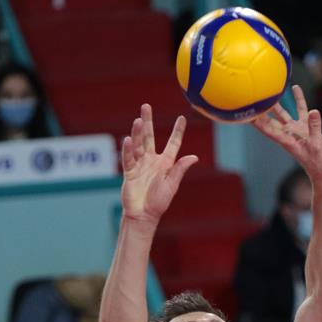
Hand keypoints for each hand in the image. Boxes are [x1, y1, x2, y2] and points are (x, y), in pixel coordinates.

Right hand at [119, 104, 197, 226]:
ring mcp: (140, 164)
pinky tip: (128, 139)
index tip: (181, 118)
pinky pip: (128, 158)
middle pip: (149, 137)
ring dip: (137, 132)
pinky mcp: (130, 172)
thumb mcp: (172, 185)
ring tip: (138, 120)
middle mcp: (152, 160)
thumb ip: (180, 170)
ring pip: (138, 144)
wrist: (144, 215)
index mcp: (165, 163)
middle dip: (147, 122)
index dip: (177, 131)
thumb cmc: (159, 202)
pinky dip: (128, 149)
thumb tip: (194, 157)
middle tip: (146, 106)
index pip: (172, 144)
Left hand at [251, 85, 321, 181]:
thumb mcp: (317, 146)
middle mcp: (288, 134)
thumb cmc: (318, 162)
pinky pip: (301, 110)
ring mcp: (296, 130)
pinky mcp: (306, 126)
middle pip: (270, 121)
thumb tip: (314, 111)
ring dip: (275, 104)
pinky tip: (295, 88)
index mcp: (287, 140)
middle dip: (261, 112)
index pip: (268, 130)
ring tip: (268, 90)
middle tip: (251, 98)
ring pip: (282, 113)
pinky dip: (298, 99)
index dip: (257, 122)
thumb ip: (314, 128)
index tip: (246, 114)